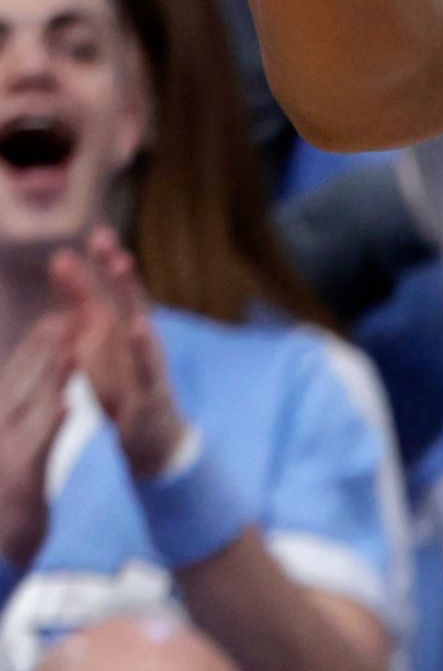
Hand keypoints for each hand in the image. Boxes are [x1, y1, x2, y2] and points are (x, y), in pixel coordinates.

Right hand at [0, 315, 72, 570]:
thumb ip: (21, 428)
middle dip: (43, 351)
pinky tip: (67, 405)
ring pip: (28, 408)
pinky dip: (50, 424)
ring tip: (68, 346)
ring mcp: (3, 455)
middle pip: (21, 386)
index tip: (55, 319)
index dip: (35, 351)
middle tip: (64, 316)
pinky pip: (37, 447)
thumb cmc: (3, 508)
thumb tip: (43, 401)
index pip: (16, 383)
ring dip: (48, 377)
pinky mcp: (18, 480)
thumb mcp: (11, 461)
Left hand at [51, 231, 190, 484]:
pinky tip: (140, 326)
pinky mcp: (150, 389)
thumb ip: (81, 304)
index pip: (109, 291)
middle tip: (104, 237)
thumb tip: (63, 260)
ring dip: (132, 293)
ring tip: (123, 266)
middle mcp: (136, 341)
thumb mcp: (95, 343)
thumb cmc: (123, 387)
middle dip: (115, 268)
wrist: (151, 439)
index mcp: (118, 331)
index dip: (102, 263)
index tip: (95, 231)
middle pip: (127, 298)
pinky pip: (147, 364)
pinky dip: (143, 345)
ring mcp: (147, 362)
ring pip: (139, 321)